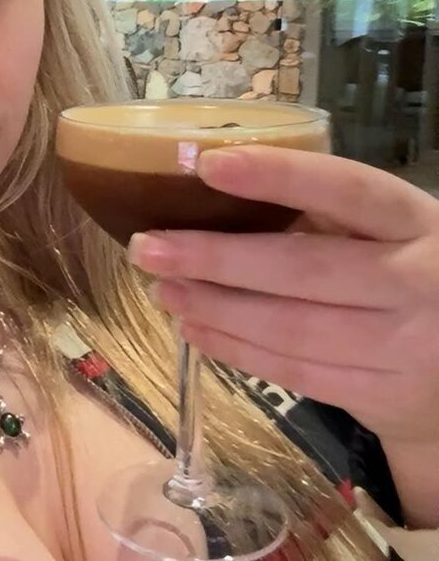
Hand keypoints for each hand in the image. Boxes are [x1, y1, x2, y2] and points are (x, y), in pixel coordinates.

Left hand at [128, 146, 438, 451]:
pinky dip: (236, 350)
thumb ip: (330, 215)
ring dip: (215, 308)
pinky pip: (294, 372)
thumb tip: (214, 191)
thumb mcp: (391, 231)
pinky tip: (195, 329)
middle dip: (215, 259)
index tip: (209, 164)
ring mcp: (405, 347)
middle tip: (148, 247)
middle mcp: (419, 283)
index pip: (348, 190)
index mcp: (416, 222)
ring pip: (290, 329)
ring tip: (162, 289)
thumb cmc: (411, 274)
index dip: (279, 176)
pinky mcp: (382, 396)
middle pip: (303, 270)